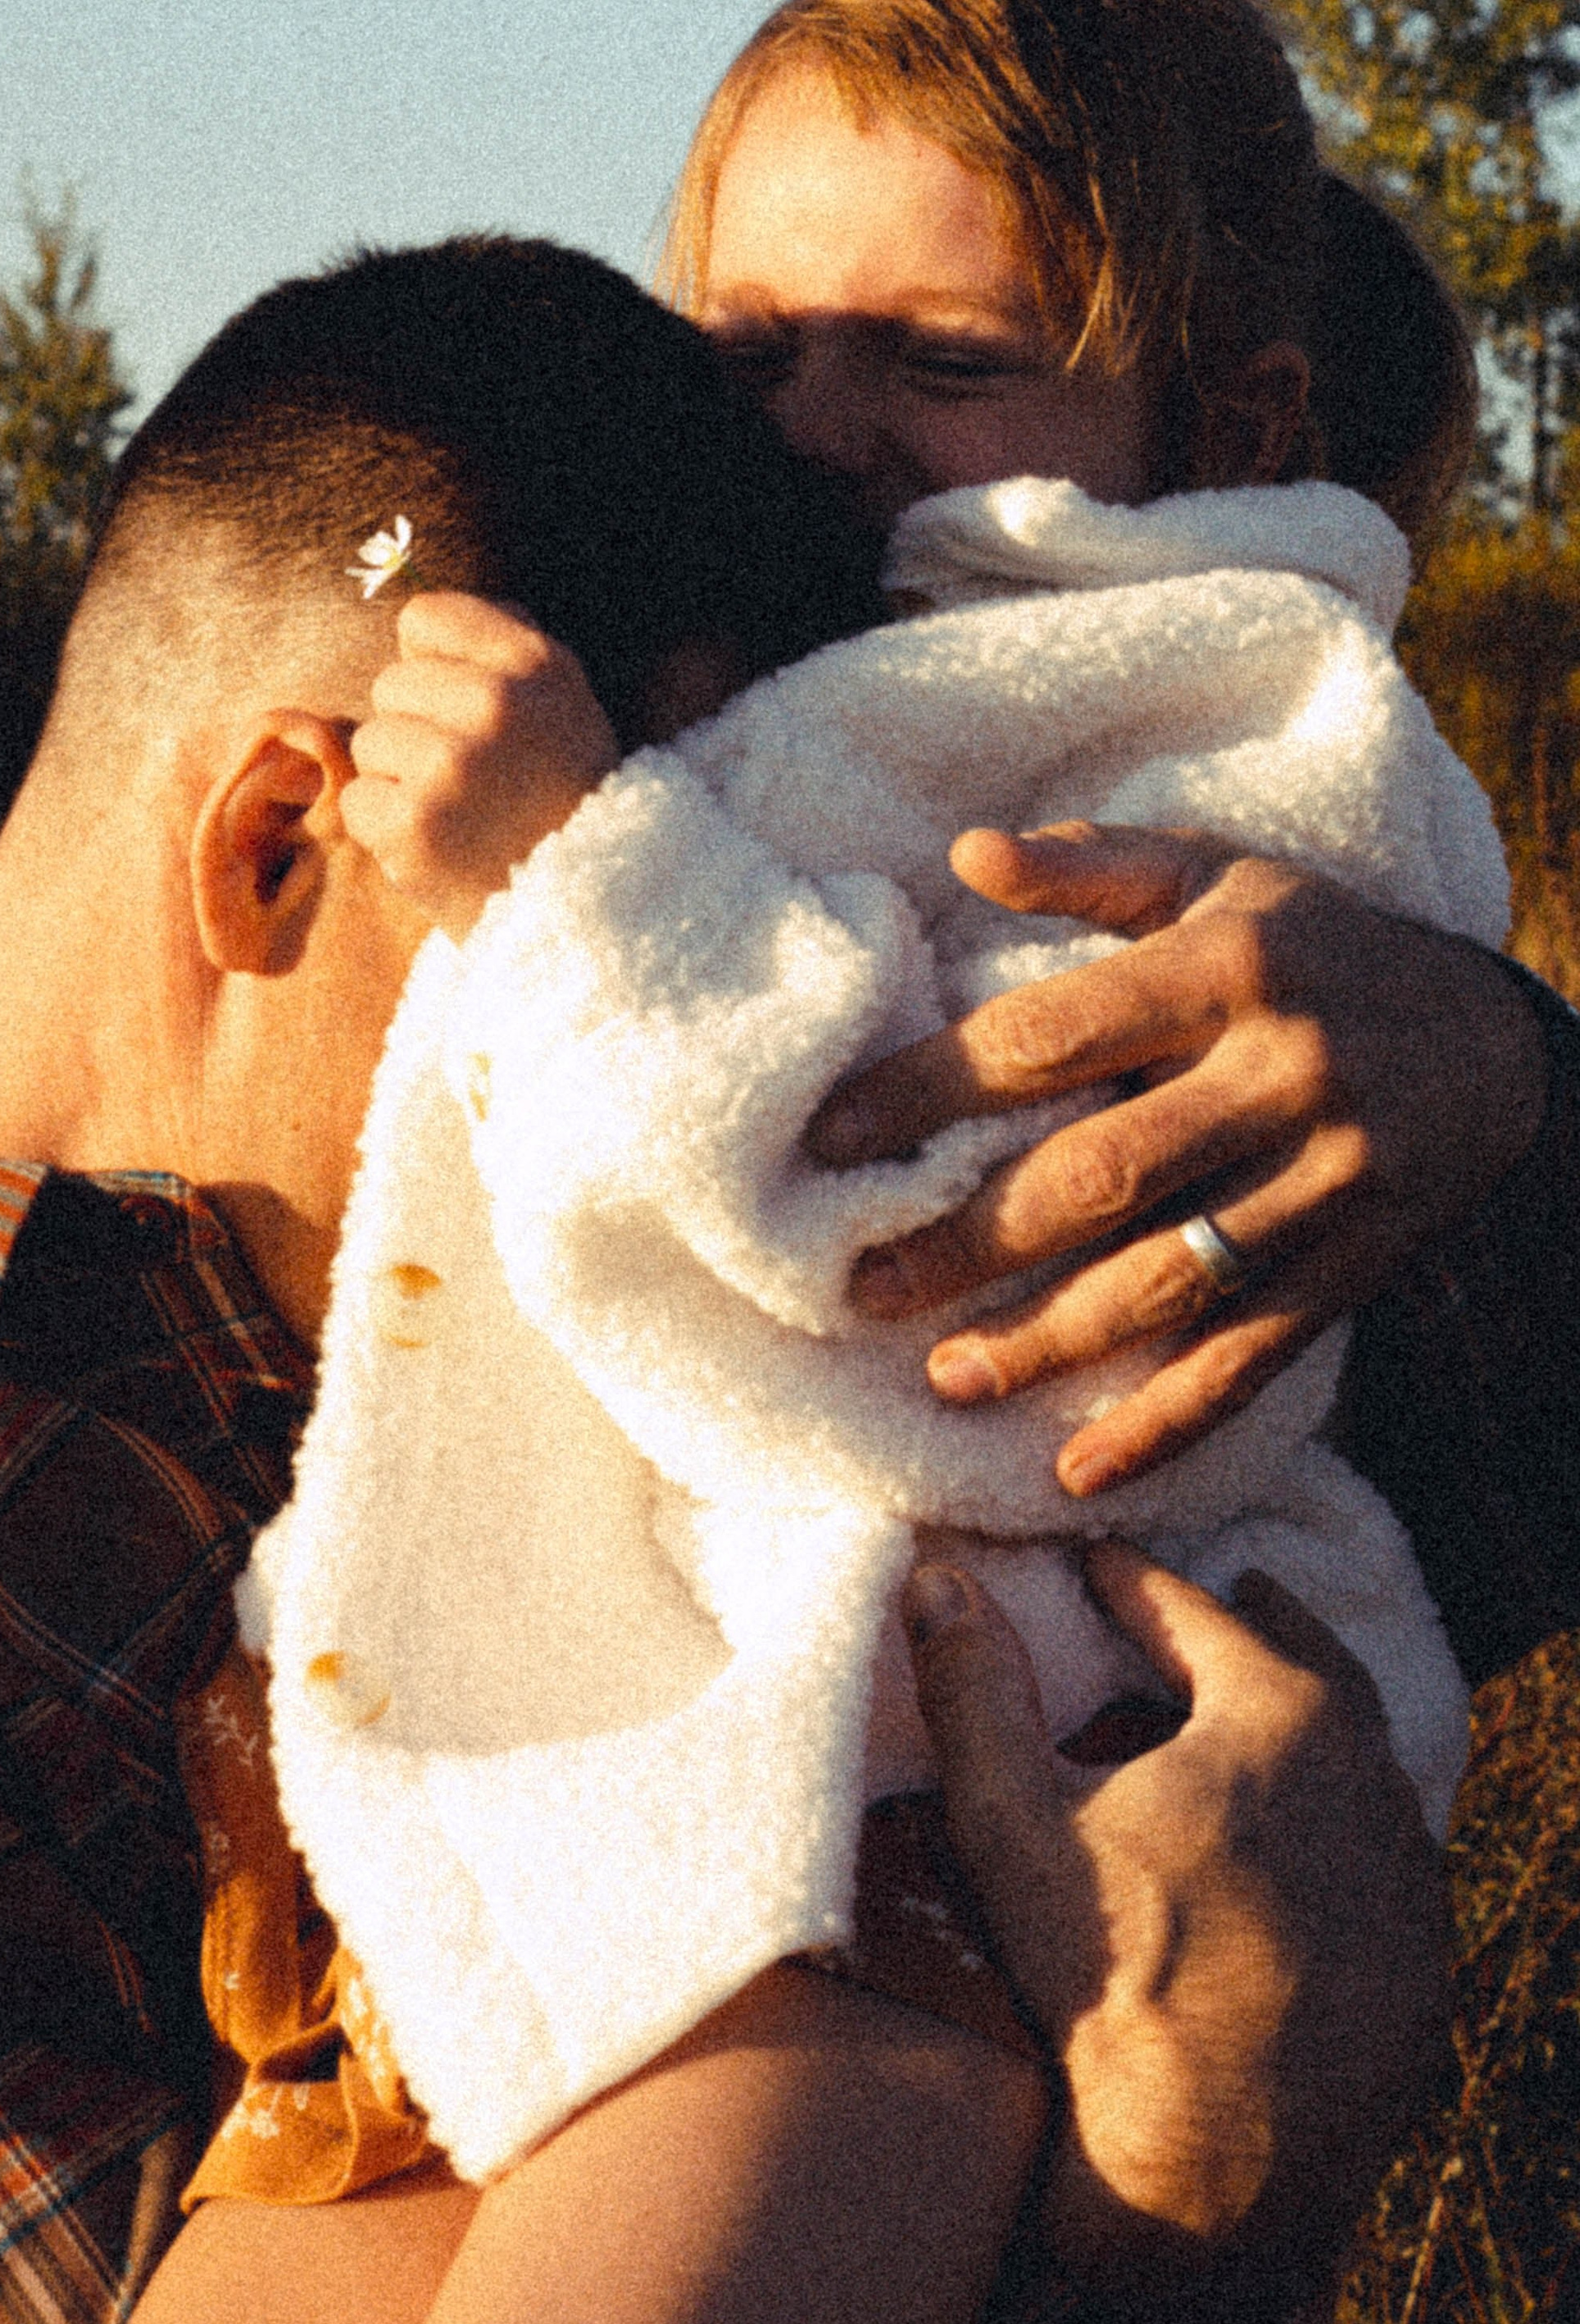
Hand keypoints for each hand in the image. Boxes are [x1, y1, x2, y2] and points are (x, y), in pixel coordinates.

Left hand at [344, 594, 618, 941]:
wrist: (588, 912)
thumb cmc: (565, 800)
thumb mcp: (565, 702)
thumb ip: (503, 646)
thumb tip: (418, 621)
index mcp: (536, 662)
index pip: (425, 617)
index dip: (429, 663)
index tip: (460, 706)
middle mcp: (496, 704)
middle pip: (391, 684)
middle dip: (415, 728)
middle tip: (468, 779)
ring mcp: (451, 765)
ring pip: (370, 742)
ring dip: (399, 781)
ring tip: (457, 814)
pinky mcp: (413, 825)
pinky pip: (358, 801)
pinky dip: (385, 830)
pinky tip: (438, 847)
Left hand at [806, 822, 1547, 1494]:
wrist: (1494, 1040)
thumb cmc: (1311, 944)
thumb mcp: (1214, 875)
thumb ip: (1090, 865)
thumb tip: (965, 854)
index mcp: (1228, 966)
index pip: (1050, 1036)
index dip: (931, 1088)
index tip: (829, 1138)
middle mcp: (1282, 1076)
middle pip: (1102, 1174)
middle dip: (971, 1240)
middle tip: (864, 1288)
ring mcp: (1328, 1181)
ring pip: (1171, 1282)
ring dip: (1050, 1342)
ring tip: (945, 1379)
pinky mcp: (1359, 1266)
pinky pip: (1254, 1358)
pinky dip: (1166, 1421)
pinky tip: (1079, 1468)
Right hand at [906, 1543, 1448, 2323]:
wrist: (1222, 2163)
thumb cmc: (1115, 1976)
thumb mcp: (1013, 1818)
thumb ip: (974, 1687)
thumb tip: (935, 1579)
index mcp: (1282, 1715)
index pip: (1198, 1614)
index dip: (1134, 1586)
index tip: (1097, 1567)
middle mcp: (1371, 1775)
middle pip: (1306, 1665)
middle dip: (1249, 1628)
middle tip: (1212, 1604)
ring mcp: (1409, 1869)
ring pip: (1352, 1757)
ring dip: (1296, 1725)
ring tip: (1239, 1717)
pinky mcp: (1424, 1951)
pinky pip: (1377, 1850)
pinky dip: (1330, 1819)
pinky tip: (1285, 1839)